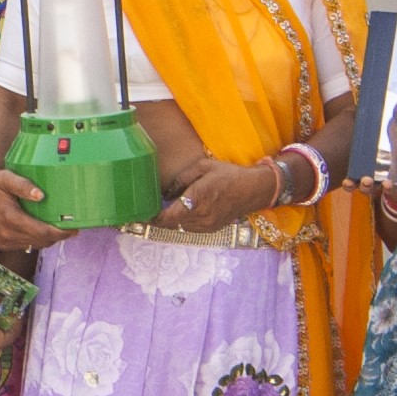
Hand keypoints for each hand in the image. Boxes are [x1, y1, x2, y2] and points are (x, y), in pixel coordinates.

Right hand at [0, 167, 72, 253]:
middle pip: (42, 241)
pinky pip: (26, 245)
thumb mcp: (5, 178)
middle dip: (59, 236)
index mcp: (10, 218)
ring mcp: (5, 241)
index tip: (74, 228)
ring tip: (59, 228)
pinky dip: (37, 240)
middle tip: (71, 226)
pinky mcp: (3, 244)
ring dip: (49, 239)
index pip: (42, 232)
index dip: (61, 232)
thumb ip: (23, 185)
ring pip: (35, 245)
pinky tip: (42, 230)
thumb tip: (41, 195)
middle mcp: (8, 234)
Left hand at [156, 155, 278, 235]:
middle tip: (148, 211)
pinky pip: (191, 227)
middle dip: (159, 219)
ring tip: (164, 210)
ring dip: (172, 220)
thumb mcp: (203, 167)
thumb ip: (182, 179)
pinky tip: (183, 211)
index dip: (153, 219)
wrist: (253, 190)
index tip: (142, 215)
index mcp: (198, 198)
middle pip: (172, 223)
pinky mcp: (212, 228)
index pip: (169, 216)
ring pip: (180, 226)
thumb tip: (166, 193)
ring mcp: (207, 225)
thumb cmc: (228, 175)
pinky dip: (183, 221)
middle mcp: (201, 215)